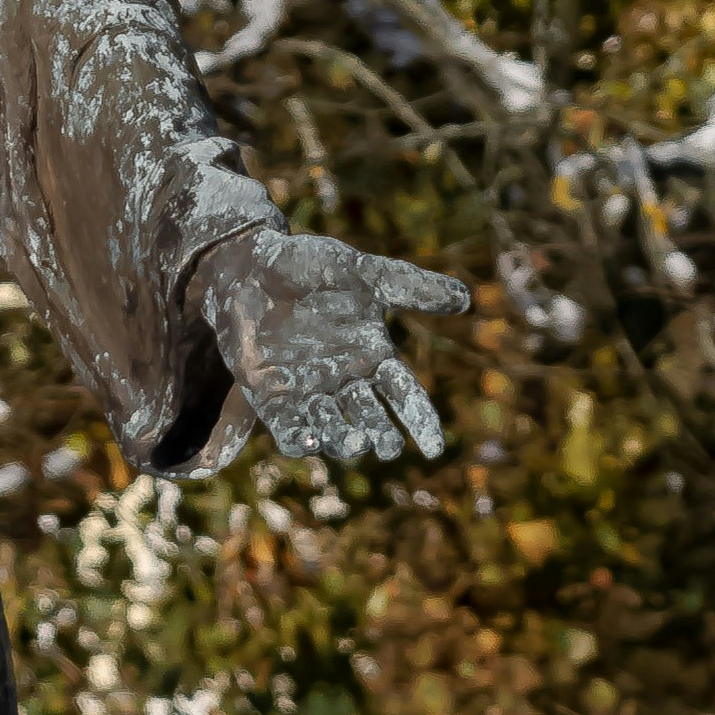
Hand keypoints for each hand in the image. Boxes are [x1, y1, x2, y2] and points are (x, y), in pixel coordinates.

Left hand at [190, 225, 463, 468]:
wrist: (249, 266)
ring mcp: (307, 391)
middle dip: (380, 436)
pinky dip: (300, 442)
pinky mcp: (272, 397)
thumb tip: (466, 299)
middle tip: (385, 445)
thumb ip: (410, 286)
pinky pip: (289, 431)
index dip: (420, 421)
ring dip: (344, 441)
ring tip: (353, 441)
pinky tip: (309, 442)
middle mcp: (343, 378)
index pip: (404, 395)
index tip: (433, 448)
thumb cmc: (307, 266)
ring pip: (334, 431)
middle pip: (371, 419)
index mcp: (371, 354)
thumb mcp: (362, 272)